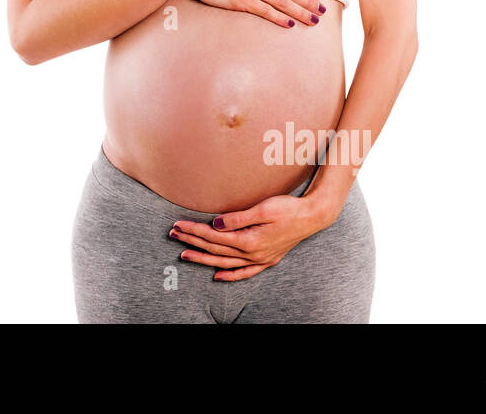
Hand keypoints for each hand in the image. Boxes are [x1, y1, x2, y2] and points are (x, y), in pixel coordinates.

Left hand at [168, 191, 333, 280]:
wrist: (313, 216)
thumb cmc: (288, 208)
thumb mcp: (262, 209)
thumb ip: (237, 218)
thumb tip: (215, 223)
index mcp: (249, 240)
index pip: (213, 236)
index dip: (193, 231)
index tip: (177, 225)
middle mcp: (252, 254)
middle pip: (215, 249)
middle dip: (192, 243)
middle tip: (173, 235)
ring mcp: (260, 259)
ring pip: (225, 262)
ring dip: (204, 258)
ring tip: (185, 255)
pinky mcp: (267, 259)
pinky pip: (245, 272)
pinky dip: (230, 275)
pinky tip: (218, 276)